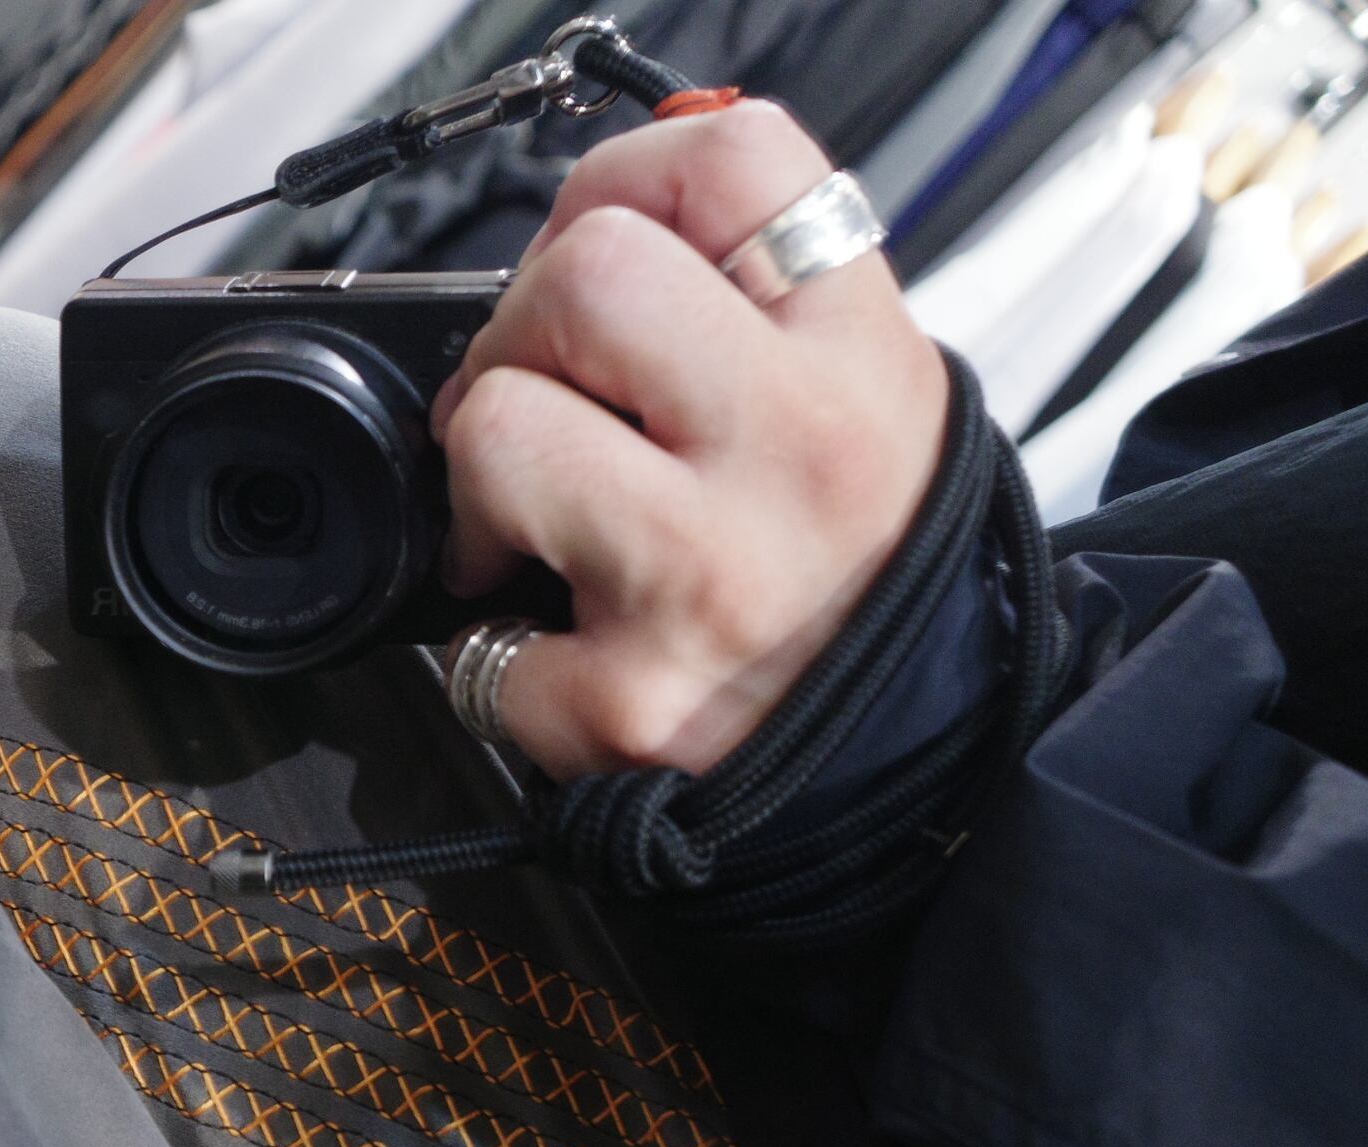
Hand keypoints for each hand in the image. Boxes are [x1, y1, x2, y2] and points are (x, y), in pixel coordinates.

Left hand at [433, 104, 948, 781]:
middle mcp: (798, 450)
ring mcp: (707, 574)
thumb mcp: (860, 391)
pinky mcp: (628, 698)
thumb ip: (748, 294)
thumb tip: (577, 228)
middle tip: (547, 399)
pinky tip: (560, 646)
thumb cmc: (850, 571)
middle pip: (586, 273)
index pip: (730, 163)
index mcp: (857, 356)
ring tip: (543, 532)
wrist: (897, 761)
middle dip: (523, 330)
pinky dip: (488, 645)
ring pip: (495, 426)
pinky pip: (469, 628)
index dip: (627, 183)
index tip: (600, 244)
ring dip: (482, 482)